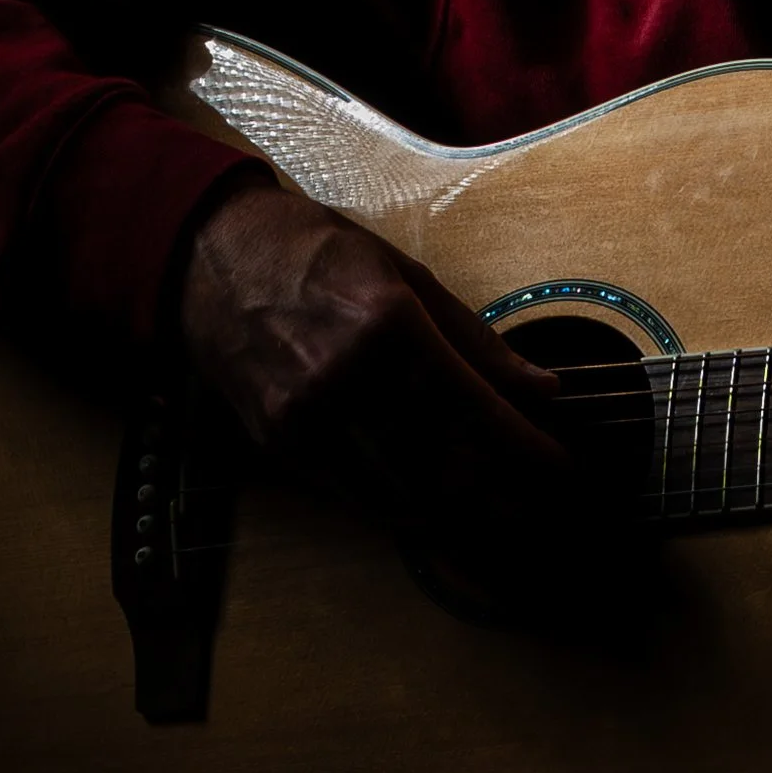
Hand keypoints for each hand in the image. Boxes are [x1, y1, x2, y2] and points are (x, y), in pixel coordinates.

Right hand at [177, 179, 626, 612]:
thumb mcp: (408, 276)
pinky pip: (351, 493)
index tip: (561, 467)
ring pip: (397, 491)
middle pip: (440, 462)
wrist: (210, 256)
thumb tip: (541, 387)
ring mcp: (305, 416)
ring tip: (499, 519)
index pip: (474, 406)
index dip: (524, 447)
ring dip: (455, 512)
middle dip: (498, 494)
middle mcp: (344, 378)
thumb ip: (476, 340)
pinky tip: (434, 511)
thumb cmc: (318, 253)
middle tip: (540, 509)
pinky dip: (399, 507)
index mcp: (386, 324)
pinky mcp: (277, 442)